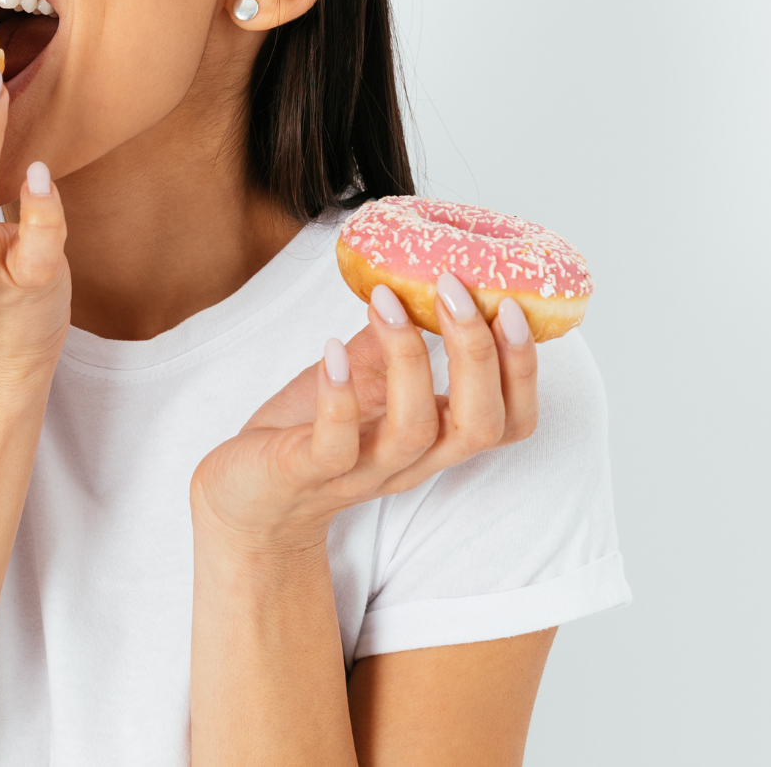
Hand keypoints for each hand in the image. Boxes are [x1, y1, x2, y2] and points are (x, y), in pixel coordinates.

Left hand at [189, 273, 539, 553]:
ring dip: (408, 357)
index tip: (512, 306)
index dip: (523, 370)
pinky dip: (339, 395)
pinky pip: (335, 444)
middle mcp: (411, 461)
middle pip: (480, 426)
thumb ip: (393, 339)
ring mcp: (362, 472)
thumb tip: (416, 274)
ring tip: (386, 301)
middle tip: (454, 288)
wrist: (247, 496)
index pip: (511, 422)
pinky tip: (333, 348)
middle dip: (478, 354)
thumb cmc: (310, 432)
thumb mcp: (362, 378)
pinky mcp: (308, 474)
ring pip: (414, 429)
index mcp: (435, 439)